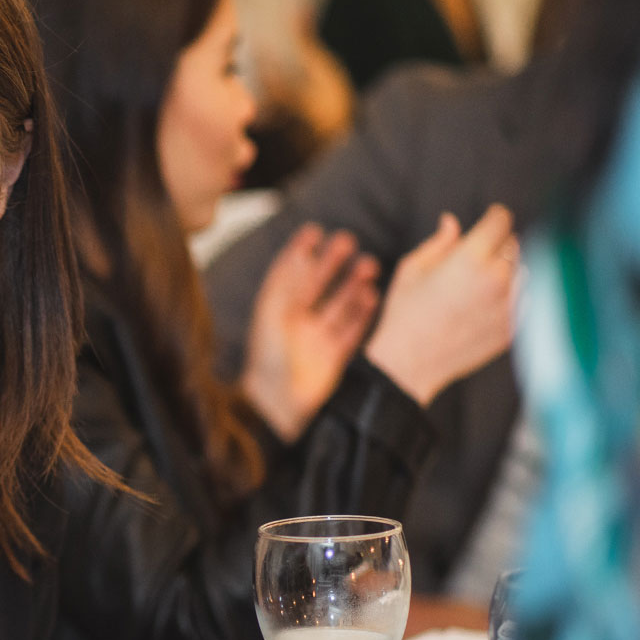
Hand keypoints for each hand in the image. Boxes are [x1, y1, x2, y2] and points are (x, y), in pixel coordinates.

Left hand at [239, 224, 380, 440]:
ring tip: (369, 265)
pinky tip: (372, 295)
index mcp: (275, 314)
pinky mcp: (334, 359)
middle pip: (316, 286)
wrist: (276, 409)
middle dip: (331, 263)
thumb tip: (299, 253)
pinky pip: (351, 331)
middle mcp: (295, 325)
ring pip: (338, 306)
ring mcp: (316, 341)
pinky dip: (361, 313)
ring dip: (352, 285)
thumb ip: (286, 286)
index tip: (314, 230)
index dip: (300, 251)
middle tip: (347, 239)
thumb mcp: (273, 319)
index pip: (289, 275)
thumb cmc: (267, 364)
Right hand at [363, 206, 519, 407]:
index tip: (492, 217)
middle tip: (478, 254)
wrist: (410, 364)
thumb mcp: (412, 269)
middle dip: (498, 244)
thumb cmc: (405, 313)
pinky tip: (484, 304)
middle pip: (514, 244)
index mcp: (471, 258)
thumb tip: (453, 222)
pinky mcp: (513, 327)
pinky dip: (510, 296)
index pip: (501, 222)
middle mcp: (497, 279)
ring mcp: (509, 305)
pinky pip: (523, 299)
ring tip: (480, 282)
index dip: (495, 216)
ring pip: (522, 271)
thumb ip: (439, 242)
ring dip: (507, 270)